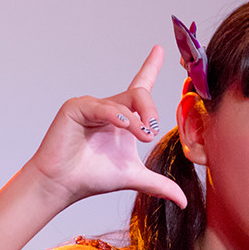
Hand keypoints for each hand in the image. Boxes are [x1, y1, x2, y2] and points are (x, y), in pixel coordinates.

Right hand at [28, 46, 187, 208]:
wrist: (64, 185)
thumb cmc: (93, 177)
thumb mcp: (135, 178)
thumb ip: (161, 185)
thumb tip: (184, 202)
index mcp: (124, 117)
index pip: (141, 85)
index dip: (150, 66)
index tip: (160, 47)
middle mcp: (110, 107)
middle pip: (140, 93)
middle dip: (152, 110)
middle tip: (153, 132)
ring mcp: (92, 105)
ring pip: (124, 100)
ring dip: (139, 119)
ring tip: (144, 136)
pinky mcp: (76, 107)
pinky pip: (103, 107)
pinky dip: (117, 116)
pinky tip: (124, 127)